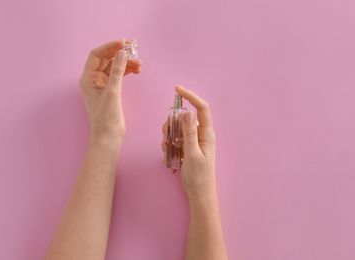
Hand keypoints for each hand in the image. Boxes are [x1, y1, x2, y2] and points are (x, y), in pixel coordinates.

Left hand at [79, 39, 141, 143]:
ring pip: (115, 66)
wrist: (109, 136)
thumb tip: (122, 53)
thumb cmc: (106, 118)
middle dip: (120, 52)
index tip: (124, 43)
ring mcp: (102, 84)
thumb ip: (118, 71)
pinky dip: (128, 71)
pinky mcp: (111, 90)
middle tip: (134, 47)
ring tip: (140, 64)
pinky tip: (137, 70)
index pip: (97, 55)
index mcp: (88, 78)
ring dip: (127, 62)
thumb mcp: (113, 92)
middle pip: (106, 58)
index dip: (110, 47)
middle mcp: (93, 79)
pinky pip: (119, 75)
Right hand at [162, 85, 216, 199]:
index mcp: (207, 134)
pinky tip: (170, 160)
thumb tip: (187, 112)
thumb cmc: (199, 177)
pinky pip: (175, 141)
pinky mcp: (187, 149)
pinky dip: (169, 147)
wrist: (199, 195)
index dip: (191, 96)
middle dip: (172, 125)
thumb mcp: (192, 154)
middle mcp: (201, 135)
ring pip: (177, 129)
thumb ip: (189, 132)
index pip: (201, 108)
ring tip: (168, 152)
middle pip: (184, 118)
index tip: (178, 89)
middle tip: (167, 137)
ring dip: (169, 138)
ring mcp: (194, 142)